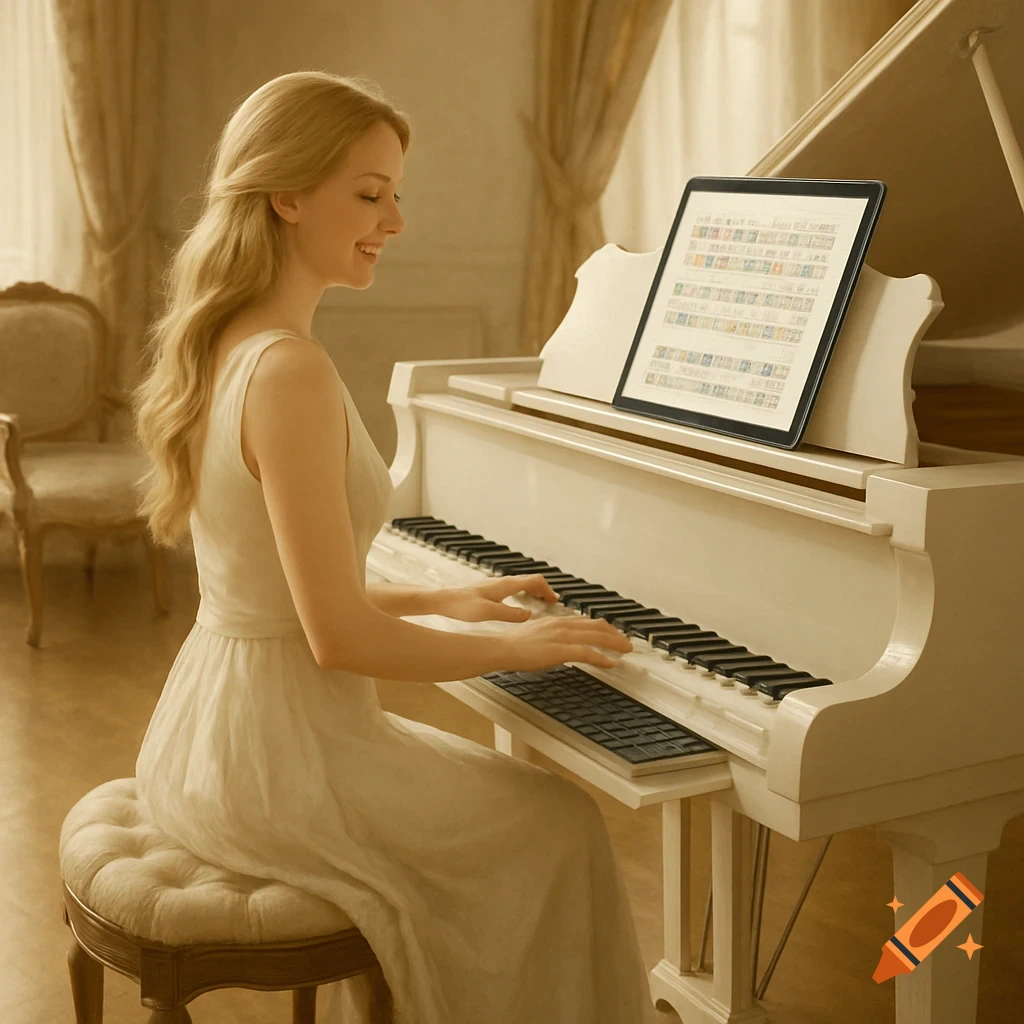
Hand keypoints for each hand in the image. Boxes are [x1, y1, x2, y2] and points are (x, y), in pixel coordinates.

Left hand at [438, 574, 559, 622]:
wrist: (444, 600)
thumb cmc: (462, 606)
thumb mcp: (488, 613)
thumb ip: (510, 614)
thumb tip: (529, 615)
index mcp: (505, 585)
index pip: (535, 581)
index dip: (548, 590)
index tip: (555, 601)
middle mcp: (503, 581)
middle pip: (531, 580)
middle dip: (544, 589)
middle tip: (552, 602)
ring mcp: (497, 584)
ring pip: (523, 582)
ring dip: (535, 590)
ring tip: (542, 602)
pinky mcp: (491, 589)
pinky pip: (514, 587)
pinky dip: (524, 592)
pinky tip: (521, 603)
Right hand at [496, 615, 633, 671]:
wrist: (502, 648)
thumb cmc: (515, 644)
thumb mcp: (537, 634)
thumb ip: (552, 635)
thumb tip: (563, 642)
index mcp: (556, 620)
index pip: (586, 621)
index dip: (604, 627)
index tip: (614, 633)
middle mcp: (562, 624)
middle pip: (596, 626)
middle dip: (614, 634)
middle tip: (626, 642)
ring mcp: (562, 636)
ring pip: (596, 636)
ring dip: (614, 643)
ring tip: (626, 650)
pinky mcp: (560, 649)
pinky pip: (587, 652)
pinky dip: (601, 657)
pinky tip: (610, 663)